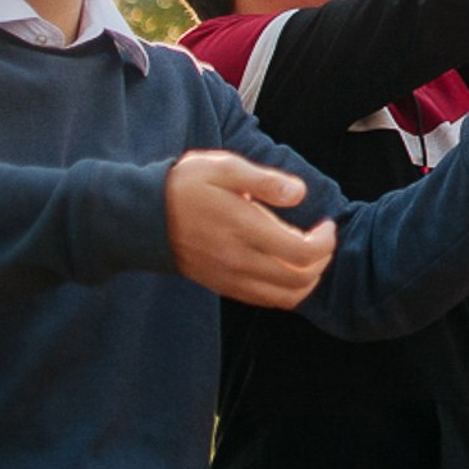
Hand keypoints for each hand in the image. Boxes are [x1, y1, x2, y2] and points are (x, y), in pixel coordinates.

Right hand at [165, 152, 337, 308]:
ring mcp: (229, 278)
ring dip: (307, 280)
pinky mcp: (221, 286)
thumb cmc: (186, 186)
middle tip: (323, 238)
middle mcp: (239, 261)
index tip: (326, 224)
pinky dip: (285, 290)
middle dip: (322, 261)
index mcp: (245, 230)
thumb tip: (300, 193)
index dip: (326, 242)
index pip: (302, 253)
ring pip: (284, 298)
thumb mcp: (225, 168)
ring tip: (309, 254)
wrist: (142, 218)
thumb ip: (265, 181)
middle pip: (300, 281)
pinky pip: (263, 300)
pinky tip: (287, 267)